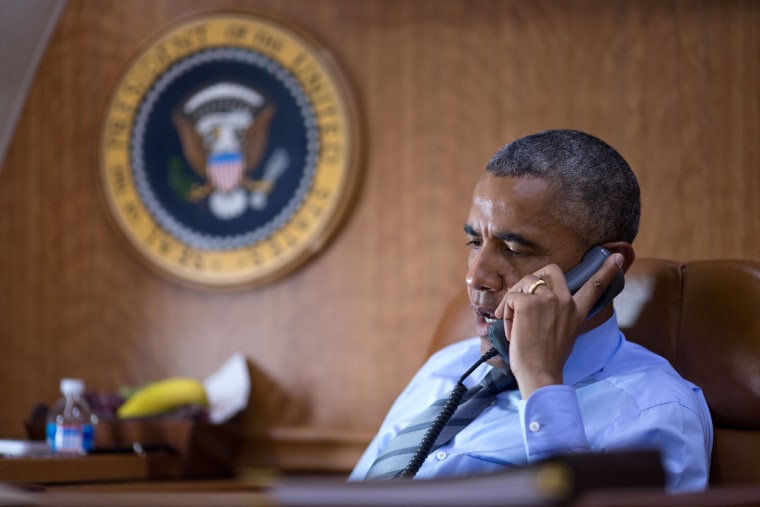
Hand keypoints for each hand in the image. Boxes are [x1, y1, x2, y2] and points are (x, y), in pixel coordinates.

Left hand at [494, 252, 623, 397]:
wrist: (540, 374)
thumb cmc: (547, 360)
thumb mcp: (565, 335)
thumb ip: (560, 317)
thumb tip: (539, 308)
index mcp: (577, 312)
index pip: (595, 286)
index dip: (605, 271)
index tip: (615, 257)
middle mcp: (565, 302)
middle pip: (552, 270)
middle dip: (534, 277)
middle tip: (522, 297)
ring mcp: (547, 300)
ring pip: (526, 281)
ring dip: (513, 300)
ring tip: (512, 322)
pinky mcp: (528, 303)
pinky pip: (511, 297)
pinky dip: (505, 311)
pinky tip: (509, 328)